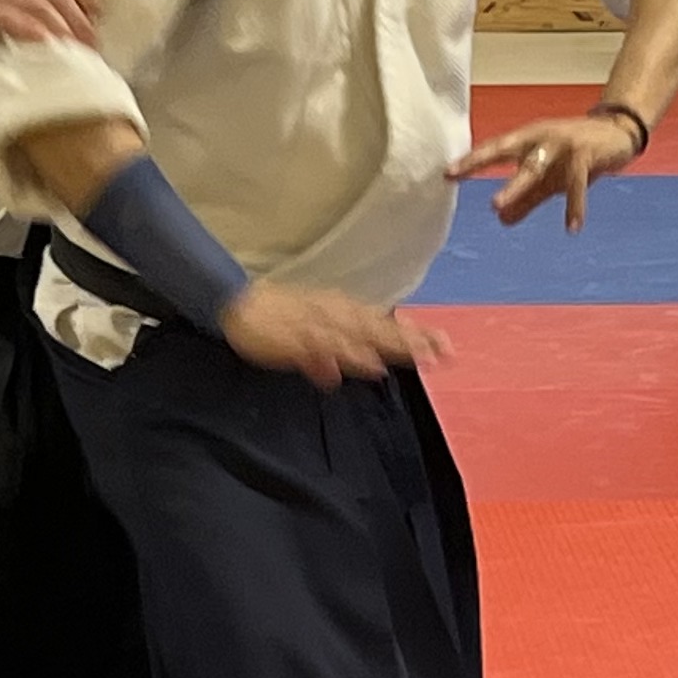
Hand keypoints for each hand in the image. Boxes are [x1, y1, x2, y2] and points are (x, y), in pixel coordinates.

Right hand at [218, 282, 449, 388]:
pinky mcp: (300, 336)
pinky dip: (352, 355)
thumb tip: (336, 374)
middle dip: (412, 341)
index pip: (381, 324)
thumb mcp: (301, 338)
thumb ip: (323, 355)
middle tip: (445, 351)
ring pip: (363, 335)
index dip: (411, 334)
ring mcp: (318, 323)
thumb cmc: (269, 319)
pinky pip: (330, 347)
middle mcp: (335, 314)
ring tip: (420, 357)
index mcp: (337, 313)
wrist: (233, 304)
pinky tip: (371, 366)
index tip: (442, 346)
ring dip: (391, 345)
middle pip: (380, 329)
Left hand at [448, 114, 638, 230]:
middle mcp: (540, 139)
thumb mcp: (547, 177)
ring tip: (495, 207)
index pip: (493, 149)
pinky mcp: (586, 156)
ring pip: (534, 168)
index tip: (446, 173)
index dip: (470, 160)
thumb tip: (501, 220)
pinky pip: (577, 184)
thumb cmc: (575, 152)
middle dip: (480, 162)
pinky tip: (572, 227)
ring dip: (514, 187)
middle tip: (457, 174)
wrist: (616, 132)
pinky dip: (575, 206)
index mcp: (527, 140)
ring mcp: (563, 146)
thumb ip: (525, 198)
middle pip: (506, 151)